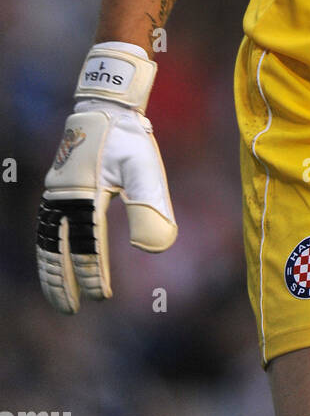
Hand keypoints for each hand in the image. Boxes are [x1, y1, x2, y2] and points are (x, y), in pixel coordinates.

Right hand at [36, 44, 176, 313]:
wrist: (107, 104)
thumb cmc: (129, 136)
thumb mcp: (145, 167)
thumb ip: (150, 205)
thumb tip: (158, 248)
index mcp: (86, 195)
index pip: (87, 245)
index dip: (93, 273)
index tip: (101, 297)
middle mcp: (65, 196)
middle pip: (57, 248)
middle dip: (63, 281)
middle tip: (70, 310)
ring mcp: (57, 192)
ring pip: (46, 239)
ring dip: (50, 269)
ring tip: (57, 295)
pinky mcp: (57, 187)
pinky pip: (45, 225)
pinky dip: (46, 248)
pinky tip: (53, 260)